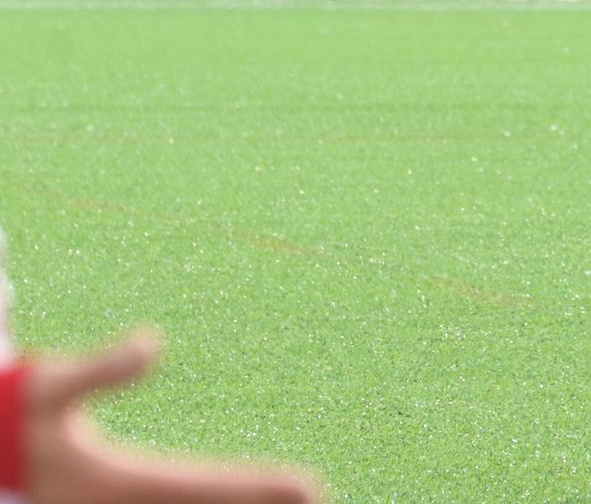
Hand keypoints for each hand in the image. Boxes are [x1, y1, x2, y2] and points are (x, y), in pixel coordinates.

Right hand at [23, 331, 321, 502]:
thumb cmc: (16, 414)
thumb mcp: (49, 386)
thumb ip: (98, 369)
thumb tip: (154, 343)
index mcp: (118, 481)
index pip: (205, 487)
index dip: (256, 489)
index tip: (308, 487)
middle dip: (261, 503)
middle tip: (319, 498)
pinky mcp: (115, 503)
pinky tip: (235, 503)